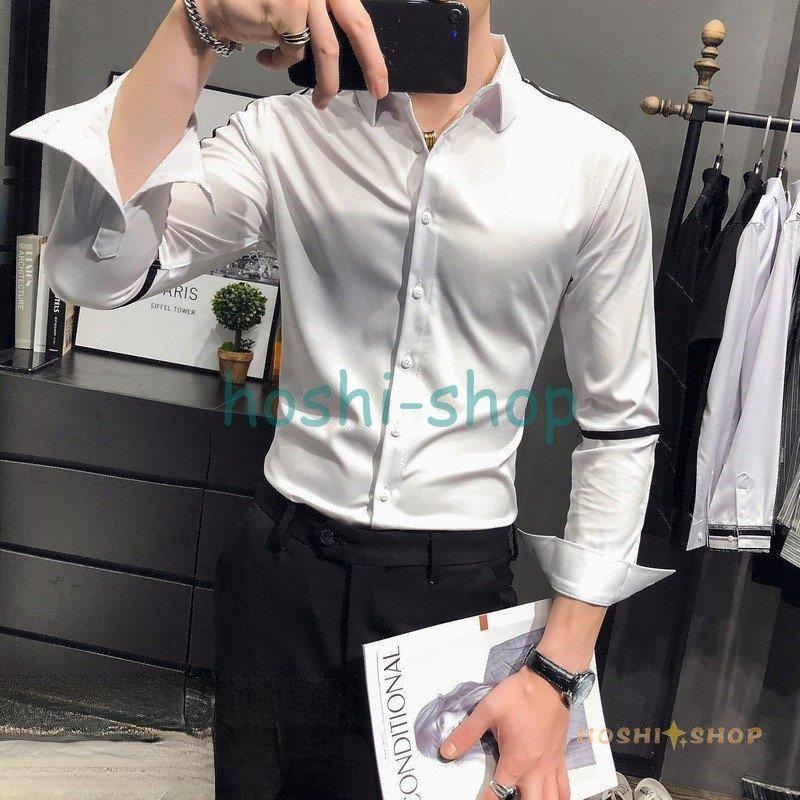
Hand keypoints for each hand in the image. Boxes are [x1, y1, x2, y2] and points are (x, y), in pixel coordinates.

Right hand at [196, 0, 387, 106]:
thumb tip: (356, 57)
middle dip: (372, 63)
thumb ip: (325, 20)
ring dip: (326, 83)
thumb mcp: (302, 8)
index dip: (374, 50)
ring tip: (321, 102)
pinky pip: (294, 53)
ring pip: (326, 49)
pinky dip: (281, 62)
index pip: (359, 16)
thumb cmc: (260, 7)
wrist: (216, 1)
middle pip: (357, 25)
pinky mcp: (287, 10)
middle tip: (379, 92)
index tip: (381, 79)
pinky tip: (265, 56)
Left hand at [440, 668, 571, 799]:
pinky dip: (558, 795)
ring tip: (524, 797)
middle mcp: (535, 770)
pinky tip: (550, 794)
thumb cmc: (520, 695)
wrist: (549, 682)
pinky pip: (564, 786)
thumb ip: (467, 733)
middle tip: (503, 797)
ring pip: (551, 799)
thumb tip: (446, 752)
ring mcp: (551, 766)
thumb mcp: (488, 710)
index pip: (498, 793)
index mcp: (516, 761)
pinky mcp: (560, 757)